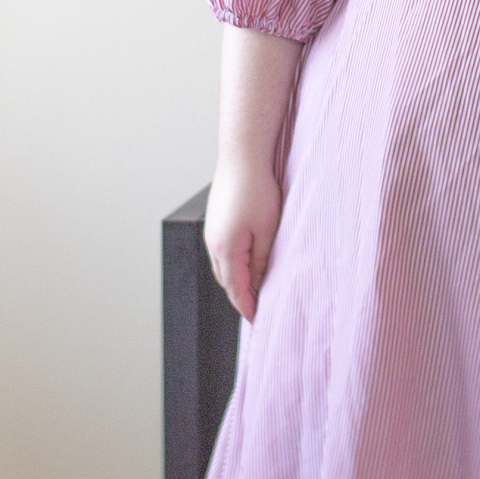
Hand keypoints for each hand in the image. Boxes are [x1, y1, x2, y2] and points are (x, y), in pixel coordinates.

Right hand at [205, 156, 282, 321]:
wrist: (241, 158)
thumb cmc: (257, 190)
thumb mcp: (268, 230)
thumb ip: (262, 260)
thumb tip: (260, 281)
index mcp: (226, 250)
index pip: (236, 289)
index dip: (246, 306)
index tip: (256, 320)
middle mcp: (213, 244)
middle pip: (226, 281)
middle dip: (240, 297)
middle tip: (256, 309)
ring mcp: (211, 232)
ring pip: (223, 267)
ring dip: (236, 280)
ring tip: (253, 290)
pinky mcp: (215, 222)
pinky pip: (222, 252)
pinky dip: (232, 264)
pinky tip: (246, 263)